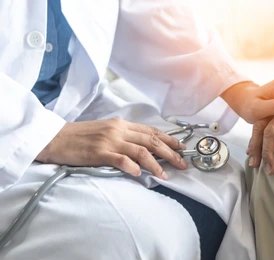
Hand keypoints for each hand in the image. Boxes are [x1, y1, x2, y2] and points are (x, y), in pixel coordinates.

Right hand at [36, 118, 187, 178]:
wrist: (54, 138)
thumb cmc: (79, 137)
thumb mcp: (105, 131)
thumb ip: (124, 137)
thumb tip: (144, 148)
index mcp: (121, 124)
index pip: (151, 131)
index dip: (169, 139)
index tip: (182, 148)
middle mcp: (118, 130)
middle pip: (151, 141)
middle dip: (170, 153)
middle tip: (183, 163)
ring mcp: (109, 141)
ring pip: (140, 151)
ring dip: (156, 163)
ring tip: (165, 174)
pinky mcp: (99, 153)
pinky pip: (120, 159)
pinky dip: (132, 166)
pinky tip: (139, 174)